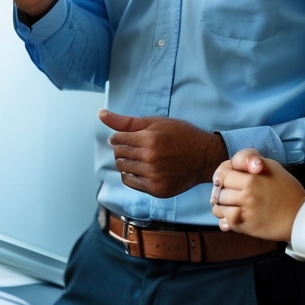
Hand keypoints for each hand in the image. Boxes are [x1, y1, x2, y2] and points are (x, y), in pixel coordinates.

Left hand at [97, 110, 227, 198]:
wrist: (204, 157)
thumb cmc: (180, 135)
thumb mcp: (155, 122)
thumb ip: (126, 121)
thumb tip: (100, 114)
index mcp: (150, 138)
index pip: (118, 139)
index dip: (119, 137)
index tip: (126, 138)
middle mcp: (151, 158)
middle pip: (118, 154)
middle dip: (122, 149)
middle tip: (134, 147)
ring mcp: (154, 176)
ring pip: (122, 168)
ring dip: (125, 162)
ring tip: (138, 157)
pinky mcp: (157, 190)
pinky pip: (130, 182)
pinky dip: (131, 175)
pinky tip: (141, 168)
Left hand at [210, 148, 304, 242]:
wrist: (299, 215)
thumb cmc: (286, 189)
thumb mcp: (271, 166)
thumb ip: (249, 162)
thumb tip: (230, 166)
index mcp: (252, 176)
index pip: (223, 172)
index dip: (224, 175)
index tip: (229, 179)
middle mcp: (247, 192)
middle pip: (219, 189)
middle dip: (223, 190)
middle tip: (231, 193)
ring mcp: (245, 210)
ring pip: (218, 205)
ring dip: (222, 205)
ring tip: (231, 205)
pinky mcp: (246, 226)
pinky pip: (224, 220)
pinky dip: (225, 219)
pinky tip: (233, 216)